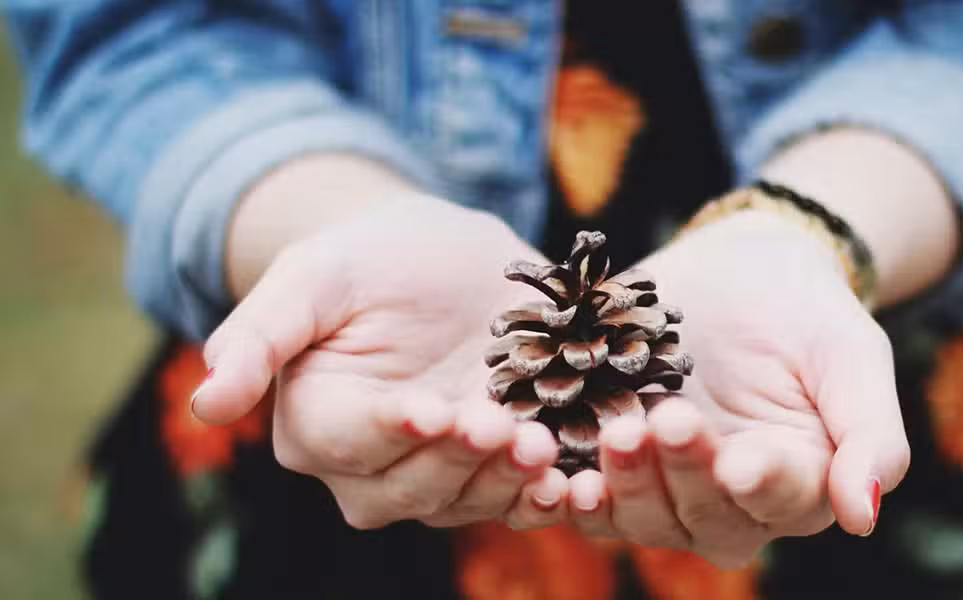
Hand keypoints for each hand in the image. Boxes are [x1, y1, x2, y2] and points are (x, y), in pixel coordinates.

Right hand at [192, 196, 569, 530]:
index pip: (344, 442)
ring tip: (543, 445)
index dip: (389, 432)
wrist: (447, 255)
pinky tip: (575, 484)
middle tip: (501, 424)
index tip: (430, 410)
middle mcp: (370, 462)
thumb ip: (261, 333)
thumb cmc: (370, 256)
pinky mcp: (493, 466)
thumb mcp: (316, 273)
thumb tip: (205, 402)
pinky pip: (514, 499)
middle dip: (456, 460)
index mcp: (315, 418)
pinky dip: (544, 498)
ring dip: (505, 481)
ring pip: (463, 501)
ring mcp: (437, 470)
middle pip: (406, 488)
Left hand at [565, 210, 910, 566]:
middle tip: (669, 419)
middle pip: (706, 518)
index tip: (742, 463)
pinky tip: (553, 462)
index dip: (761, 485)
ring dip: (624, 486)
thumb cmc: (809, 312)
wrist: (738, 268)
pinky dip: (566, 487)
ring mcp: (663, 487)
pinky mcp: (607, 460)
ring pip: (643, 517)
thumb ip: (871, 433)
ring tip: (618, 434)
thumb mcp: (853, 355)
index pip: (782, 501)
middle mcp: (728, 502)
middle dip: (685, 473)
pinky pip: (584, 494)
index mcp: (797, 485)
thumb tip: (863, 516)